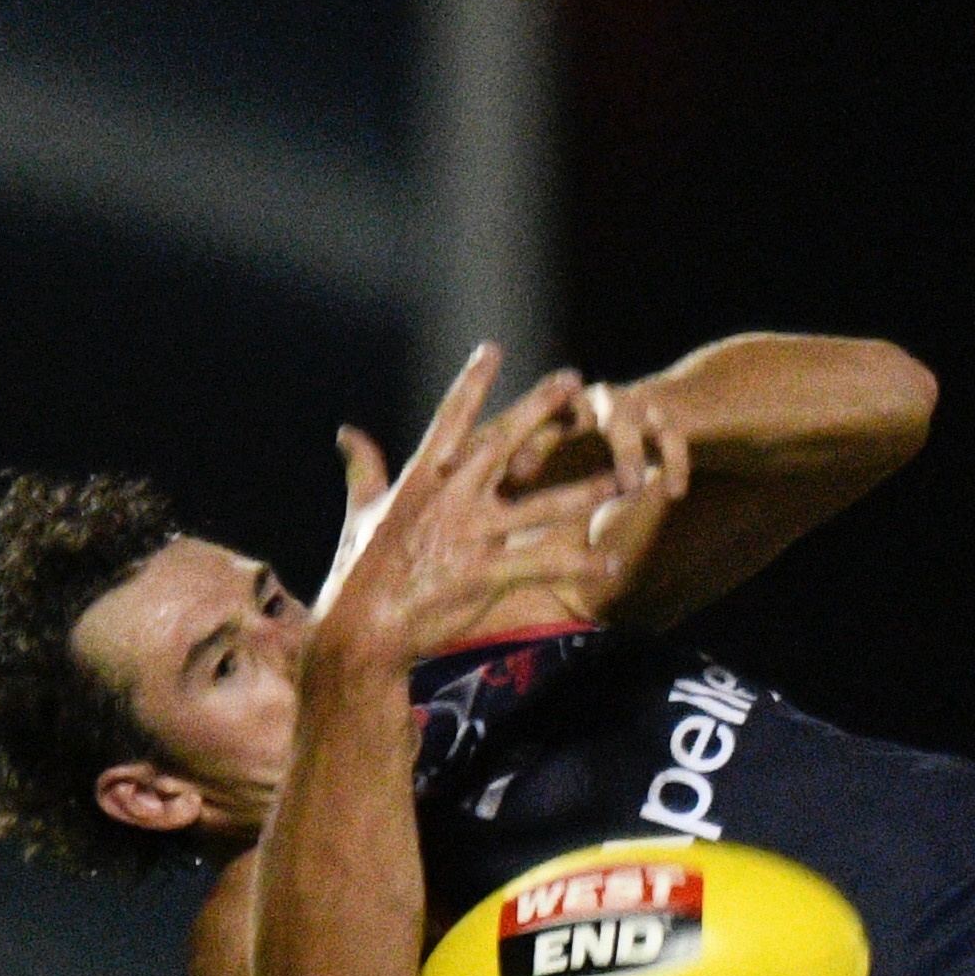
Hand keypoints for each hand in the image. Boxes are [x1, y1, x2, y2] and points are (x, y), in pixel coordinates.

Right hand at [305, 347, 652, 667]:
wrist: (362, 626)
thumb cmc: (359, 569)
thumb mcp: (360, 510)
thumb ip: (363, 467)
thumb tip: (347, 431)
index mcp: (421, 478)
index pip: (450, 419)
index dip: (472, 383)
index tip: (492, 349)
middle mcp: (450, 498)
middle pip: (505, 443)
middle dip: (542, 410)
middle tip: (577, 381)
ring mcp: (470, 535)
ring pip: (541, 505)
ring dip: (587, 491)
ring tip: (627, 478)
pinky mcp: (485, 573)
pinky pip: (542, 564)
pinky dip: (578, 564)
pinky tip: (612, 561)